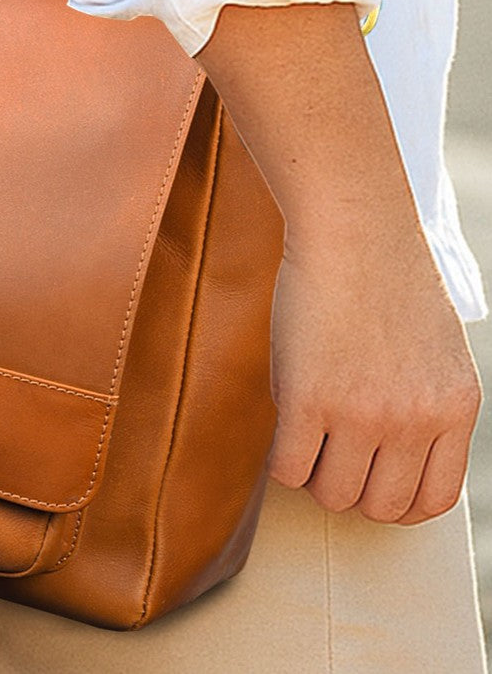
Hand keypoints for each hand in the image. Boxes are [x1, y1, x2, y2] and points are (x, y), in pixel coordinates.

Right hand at [267, 225, 480, 522]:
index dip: (394, 500)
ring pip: (333, 494)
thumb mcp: (434, 350)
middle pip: (379, 506)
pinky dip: (281, 461)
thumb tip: (379, 454)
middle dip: (351, 489)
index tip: (369, 479)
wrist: (354, 230)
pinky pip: (289, 467)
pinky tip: (282, 429)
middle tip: (329, 455)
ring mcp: (363, 414)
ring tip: (303, 439)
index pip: (431, 500)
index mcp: (455, 410)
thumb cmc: (385, 275)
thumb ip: (420, 402)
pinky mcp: (309, 399)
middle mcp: (416, 421)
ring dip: (314, 475)